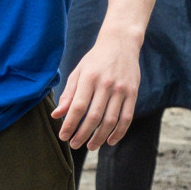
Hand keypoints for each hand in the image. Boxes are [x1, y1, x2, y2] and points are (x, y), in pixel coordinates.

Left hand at [53, 31, 139, 148]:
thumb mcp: (78, 72)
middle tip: (74, 145)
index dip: (70, 124)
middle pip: (94, 117)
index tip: (63, 136)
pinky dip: (119, 132)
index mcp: (89, 78)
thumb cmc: (95, 60)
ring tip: (90, 146)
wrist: (121, 43)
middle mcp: (106, 84)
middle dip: (82, 134)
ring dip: (99, 137)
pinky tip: (110, 140)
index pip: (78, 107)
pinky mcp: (133, 93)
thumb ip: (68, 94)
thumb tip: (57, 115)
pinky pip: (127, 118)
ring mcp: (121, 90)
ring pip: (111, 120)